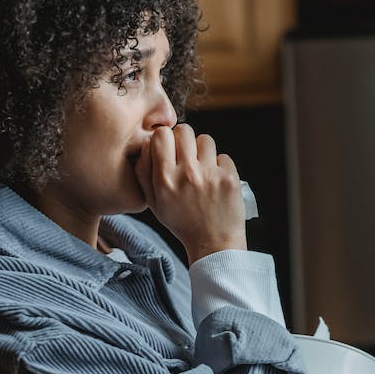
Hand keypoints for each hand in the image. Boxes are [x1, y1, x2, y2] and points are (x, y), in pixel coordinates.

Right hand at [135, 124, 246, 264]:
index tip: (170, 148)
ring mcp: (210, 175)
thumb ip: (144, 171)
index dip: (166, 138)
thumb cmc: (182, 222)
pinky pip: (223, 156)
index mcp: (165, 179)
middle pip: (184, 130)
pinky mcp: (230, 178)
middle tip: (188, 156)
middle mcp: (187, 174)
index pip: (162, 135)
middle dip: (185, 140)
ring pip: (206, 139)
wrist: (213, 243)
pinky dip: (220, 166)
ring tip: (203, 170)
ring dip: (204, 151)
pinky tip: (216, 182)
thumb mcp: (154, 202)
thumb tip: (148, 142)